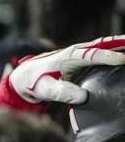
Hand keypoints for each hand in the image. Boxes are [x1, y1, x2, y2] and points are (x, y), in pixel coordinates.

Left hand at [10, 36, 124, 103]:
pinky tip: (124, 57)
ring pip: (105, 47)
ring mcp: (82, 54)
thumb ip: (62, 92)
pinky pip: (103, 53)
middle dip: (121, 44)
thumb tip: (83, 97)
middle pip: (104, 45)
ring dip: (121, 46)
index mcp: (69, 56)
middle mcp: (78, 51)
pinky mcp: (84, 60)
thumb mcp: (45, 89)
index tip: (123, 60)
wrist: (26, 77)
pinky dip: (115, 52)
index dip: (108, 57)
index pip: (93, 55)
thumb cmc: (34, 82)